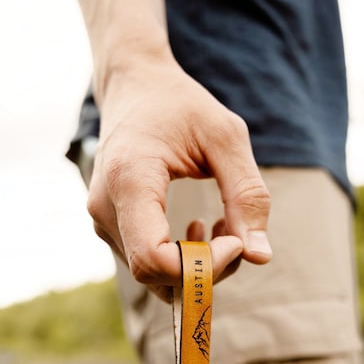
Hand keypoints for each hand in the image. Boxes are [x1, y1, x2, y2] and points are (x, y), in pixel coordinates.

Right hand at [87, 59, 271, 299]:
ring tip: (222, 227)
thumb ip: (247, 195)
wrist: (133, 84)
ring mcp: (104, 223)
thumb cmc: (180, 104)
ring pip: (155, 279)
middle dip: (207, 270)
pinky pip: (150, 265)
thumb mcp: (226, 137)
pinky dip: (184, 260)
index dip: (202, 266)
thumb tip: (260, 257)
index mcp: (129, 180)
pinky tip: (201, 229)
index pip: (155, 260)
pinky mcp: (112, 229)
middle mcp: (106, 209)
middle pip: (157, 277)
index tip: (235, 239)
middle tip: (237, 234)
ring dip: (199, 266)